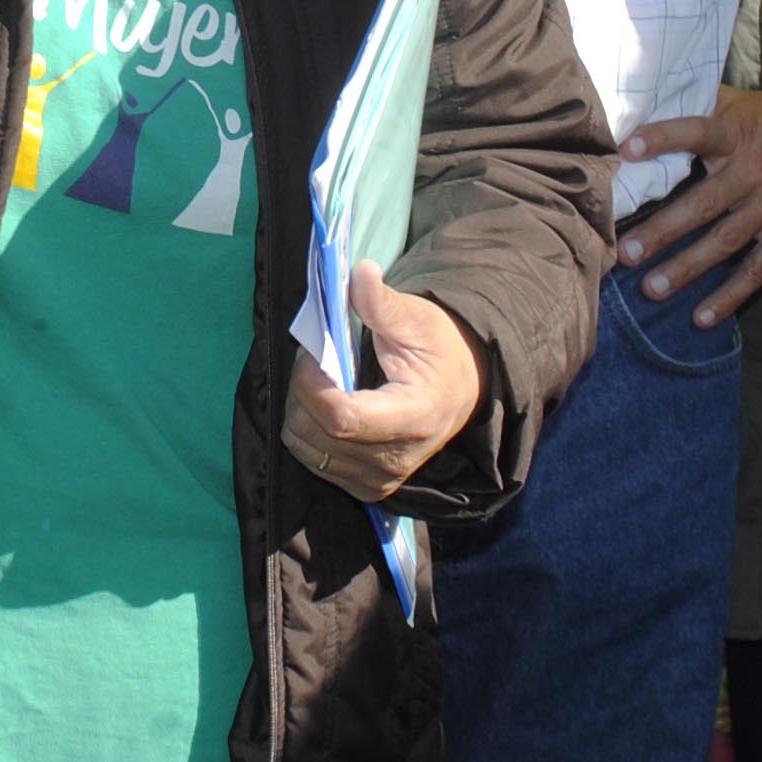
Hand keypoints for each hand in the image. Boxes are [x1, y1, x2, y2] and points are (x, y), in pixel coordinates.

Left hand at [284, 266, 487, 500]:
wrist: (460, 393)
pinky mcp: (365, 487)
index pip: (342, 418)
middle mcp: (395, 460)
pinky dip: (308, 428)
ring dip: (301, 407)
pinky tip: (329, 405)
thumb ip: (382, 302)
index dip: (312, 383)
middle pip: (315, 432)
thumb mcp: (418, 319)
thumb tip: (361, 273)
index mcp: (414, 417)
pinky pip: (310, 459)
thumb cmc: (439, 351)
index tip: (312, 352)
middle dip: (303, 388)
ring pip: (304, 446)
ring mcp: (378, 480)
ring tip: (324, 380)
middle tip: (317, 358)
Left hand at [616, 88, 761, 324]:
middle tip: (626, 253)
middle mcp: (756, 170)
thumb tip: (650, 103)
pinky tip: (702, 316)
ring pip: (726, 241)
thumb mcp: (749, 105)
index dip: (663, 138)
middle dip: (663, 230)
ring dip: (687, 267)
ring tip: (651, 288)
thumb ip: (705, 107)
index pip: (697, 131)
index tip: (627, 149)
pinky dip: (730, 295)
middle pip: (704, 203)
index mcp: (739, 133)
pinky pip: (758, 269)